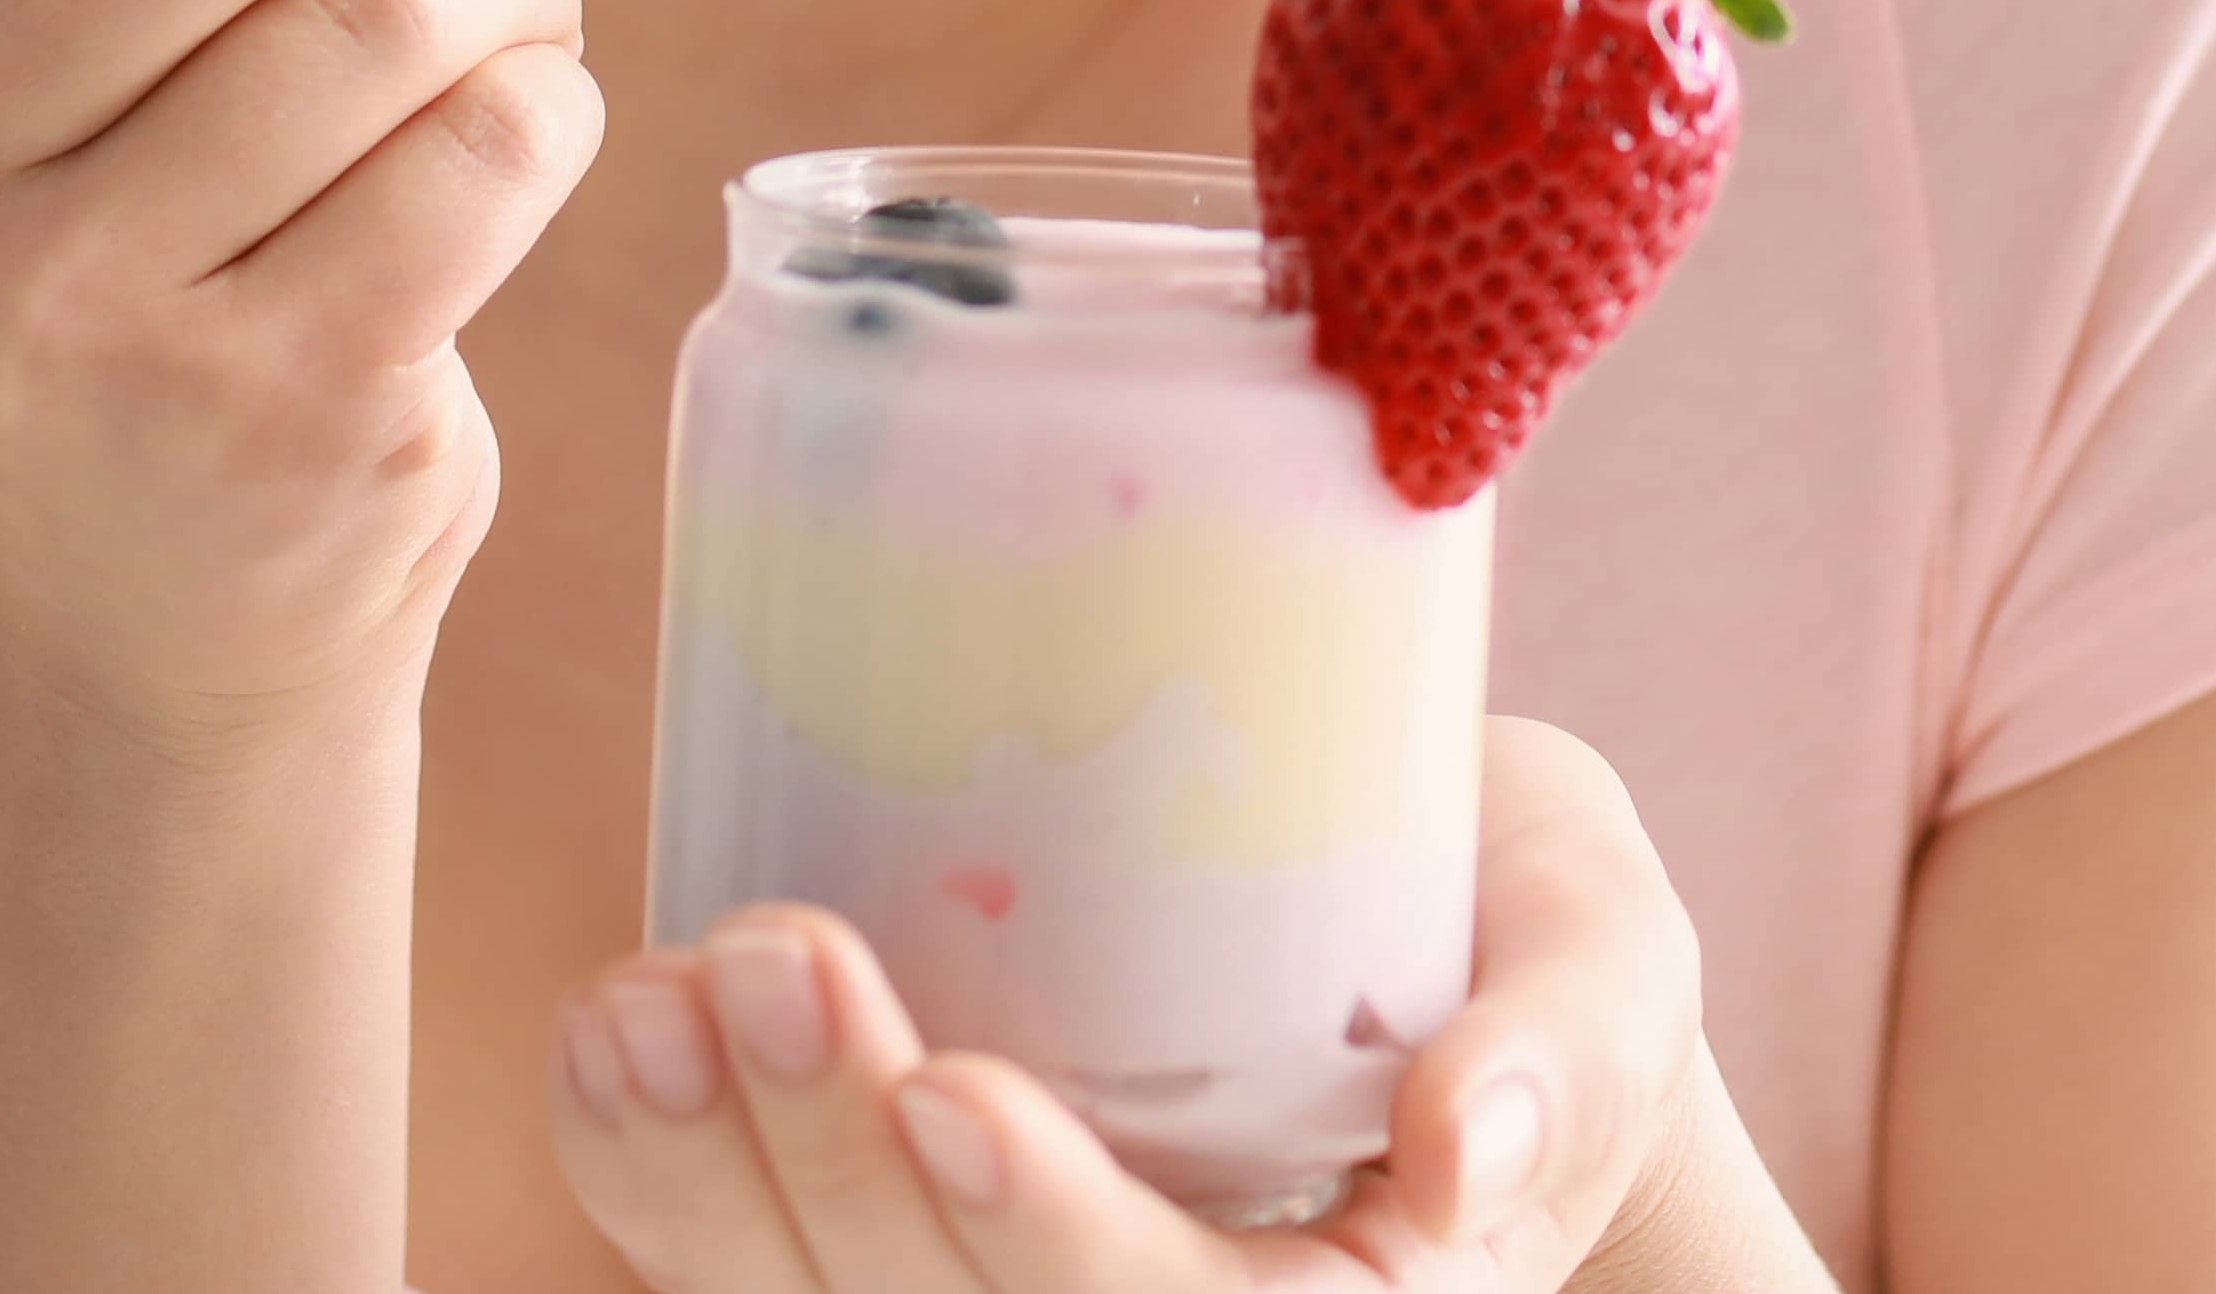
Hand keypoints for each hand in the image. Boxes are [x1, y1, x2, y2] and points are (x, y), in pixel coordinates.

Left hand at [546, 722, 1792, 1293]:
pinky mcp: (893, 1257)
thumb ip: (1562, 1042)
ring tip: (649, 998)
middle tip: (766, 954)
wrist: (1443, 954)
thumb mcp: (1605, 964)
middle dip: (837, 1169)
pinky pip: (740, 1267)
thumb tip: (1468, 1137)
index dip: (1045, 1241)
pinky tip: (610, 1035)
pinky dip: (652, 1174)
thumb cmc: (1528, 954)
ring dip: (704, 1184)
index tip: (950, 1091)